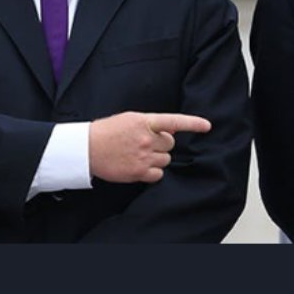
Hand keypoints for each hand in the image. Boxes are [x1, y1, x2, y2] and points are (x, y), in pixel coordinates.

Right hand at [89, 112, 211, 182]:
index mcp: (144, 121)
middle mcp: (146, 139)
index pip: (174, 121)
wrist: (86, 148)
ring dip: (157, 157)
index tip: (207, 126)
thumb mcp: (130, 119)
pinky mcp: (138, 172)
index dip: (193, 123)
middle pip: (170, 143)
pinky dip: (152, 172)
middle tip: (145, 143)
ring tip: (138, 154)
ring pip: (165, 159)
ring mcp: (143, 156)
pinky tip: (139, 166)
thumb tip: (173, 129)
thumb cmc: (108, 131)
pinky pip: (158, 175)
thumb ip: (152, 123)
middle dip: (162, 144)